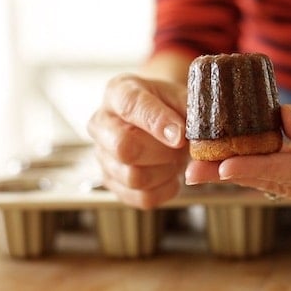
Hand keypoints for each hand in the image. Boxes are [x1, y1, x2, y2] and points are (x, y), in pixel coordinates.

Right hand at [87, 73, 188, 208]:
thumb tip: (188, 136)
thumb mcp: (181, 96)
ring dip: (165, 171)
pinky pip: (143, 197)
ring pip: (134, 177)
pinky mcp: (112, 183)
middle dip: (162, 152)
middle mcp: (102, 123)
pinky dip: (165, 188)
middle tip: (180, 146)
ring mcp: (103, 156)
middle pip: (124, 148)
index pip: (131, 106)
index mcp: (118, 93)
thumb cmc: (168, 106)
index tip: (180, 135)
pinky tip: (169, 172)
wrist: (160, 120)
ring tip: (175, 157)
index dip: (157, 122)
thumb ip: (187, 111)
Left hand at [185, 89, 290, 214]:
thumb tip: (283, 123)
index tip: (223, 164)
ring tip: (198, 165)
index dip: (256, 167)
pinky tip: (226, 157)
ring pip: (273, 180)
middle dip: (232, 172)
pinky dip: (255, 164)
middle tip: (193, 169)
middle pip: (274, 180)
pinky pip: (282, 174)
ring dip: (237, 170)